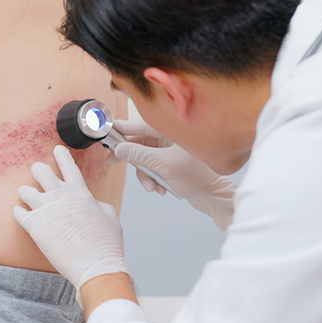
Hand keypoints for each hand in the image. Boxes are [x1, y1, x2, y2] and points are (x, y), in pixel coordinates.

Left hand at [13, 145, 127, 289]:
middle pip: (40, 170)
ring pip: (24, 190)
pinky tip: (22, 215)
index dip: (62, 156)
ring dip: (26, 193)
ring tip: (29, 198)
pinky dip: (19, 212)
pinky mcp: (33, 225)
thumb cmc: (105, 245)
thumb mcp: (111, 217)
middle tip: (38, 173)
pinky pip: (17, 212)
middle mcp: (60, 196)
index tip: (57, 149)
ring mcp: (45, 209)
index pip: (68, 166)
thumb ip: (98, 205)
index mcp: (79, 192)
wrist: (94, 265)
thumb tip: (92, 203)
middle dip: (38, 169)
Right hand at [113, 119, 237, 230]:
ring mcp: (170, 150)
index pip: (141, 125)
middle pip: (140, 142)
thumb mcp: (165, 166)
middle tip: (113, 161)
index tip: (108, 130)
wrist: (213, 198)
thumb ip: (140, 155)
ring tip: (151, 186)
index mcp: (171, 131)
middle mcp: (170, 138)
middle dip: (130, 156)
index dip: (123, 128)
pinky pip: (152, 167)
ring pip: (144, 158)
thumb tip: (120, 148)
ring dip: (144, 174)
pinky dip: (152, 178)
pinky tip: (160, 188)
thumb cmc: (199, 179)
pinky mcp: (170, 162)